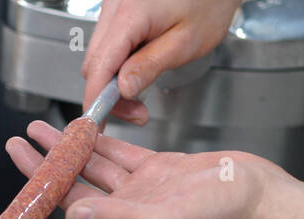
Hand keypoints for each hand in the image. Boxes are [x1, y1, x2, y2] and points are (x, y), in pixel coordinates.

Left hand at [4, 120, 287, 218]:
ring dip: (62, 151)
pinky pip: (117, 154)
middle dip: (39, 174)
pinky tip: (80, 128)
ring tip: (35, 131)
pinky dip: (98, 141)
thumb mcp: (166, 218)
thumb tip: (74, 216)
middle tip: (14, 148)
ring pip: (89, 169)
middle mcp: (123, 213)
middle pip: (68, 194)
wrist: (257, 196)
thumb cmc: (221, 215)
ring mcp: (138, 191)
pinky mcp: (155, 170)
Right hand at [82, 0, 244, 123]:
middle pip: (94, 63)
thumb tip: (123, 89)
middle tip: (136, 112)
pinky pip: (107, 44)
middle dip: (108, 93)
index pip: (100, 65)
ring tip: (139, 90)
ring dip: (112, 80)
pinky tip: (136, 68)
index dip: (97, 98)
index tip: (100, 122)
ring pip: (97, 55)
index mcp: (130, 13)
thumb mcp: (185, 42)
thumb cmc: (209, 3)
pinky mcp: (117, 9)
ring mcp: (113, 5)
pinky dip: (116, 63)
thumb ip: (150, 65)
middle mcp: (115, 6)